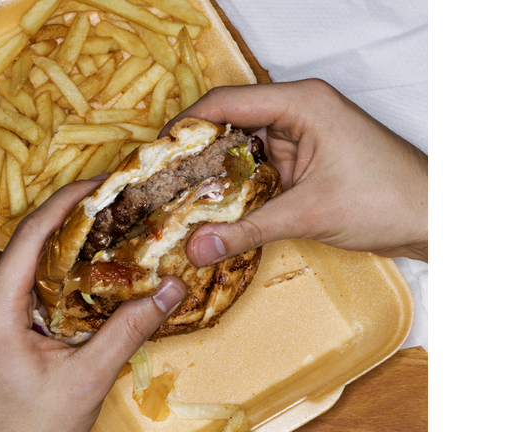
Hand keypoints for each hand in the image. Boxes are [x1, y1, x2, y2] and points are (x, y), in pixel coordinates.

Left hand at [0, 180, 186, 431]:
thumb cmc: (30, 431)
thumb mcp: (86, 378)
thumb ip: (129, 330)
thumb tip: (170, 289)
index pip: (31, 236)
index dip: (67, 202)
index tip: (100, 184)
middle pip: (31, 245)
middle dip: (76, 224)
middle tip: (117, 208)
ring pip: (30, 265)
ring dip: (69, 251)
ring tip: (110, 234)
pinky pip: (26, 286)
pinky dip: (58, 276)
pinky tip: (89, 274)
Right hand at [161, 79, 426, 263]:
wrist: (435, 217)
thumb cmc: (386, 200)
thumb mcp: (309, 214)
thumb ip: (247, 229)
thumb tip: (196, 247)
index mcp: (300, 102)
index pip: (226, 102)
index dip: (186, 126)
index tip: (156, 155)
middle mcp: (297, 110)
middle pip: (229, 121)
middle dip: (195, 151)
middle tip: (161, 182)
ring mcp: (301, 134)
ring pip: (242, 145)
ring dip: (215, 171)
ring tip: (179, 197)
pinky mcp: (305, 157)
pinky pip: (259, 164)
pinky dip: (238, 184)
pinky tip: (216, 206)